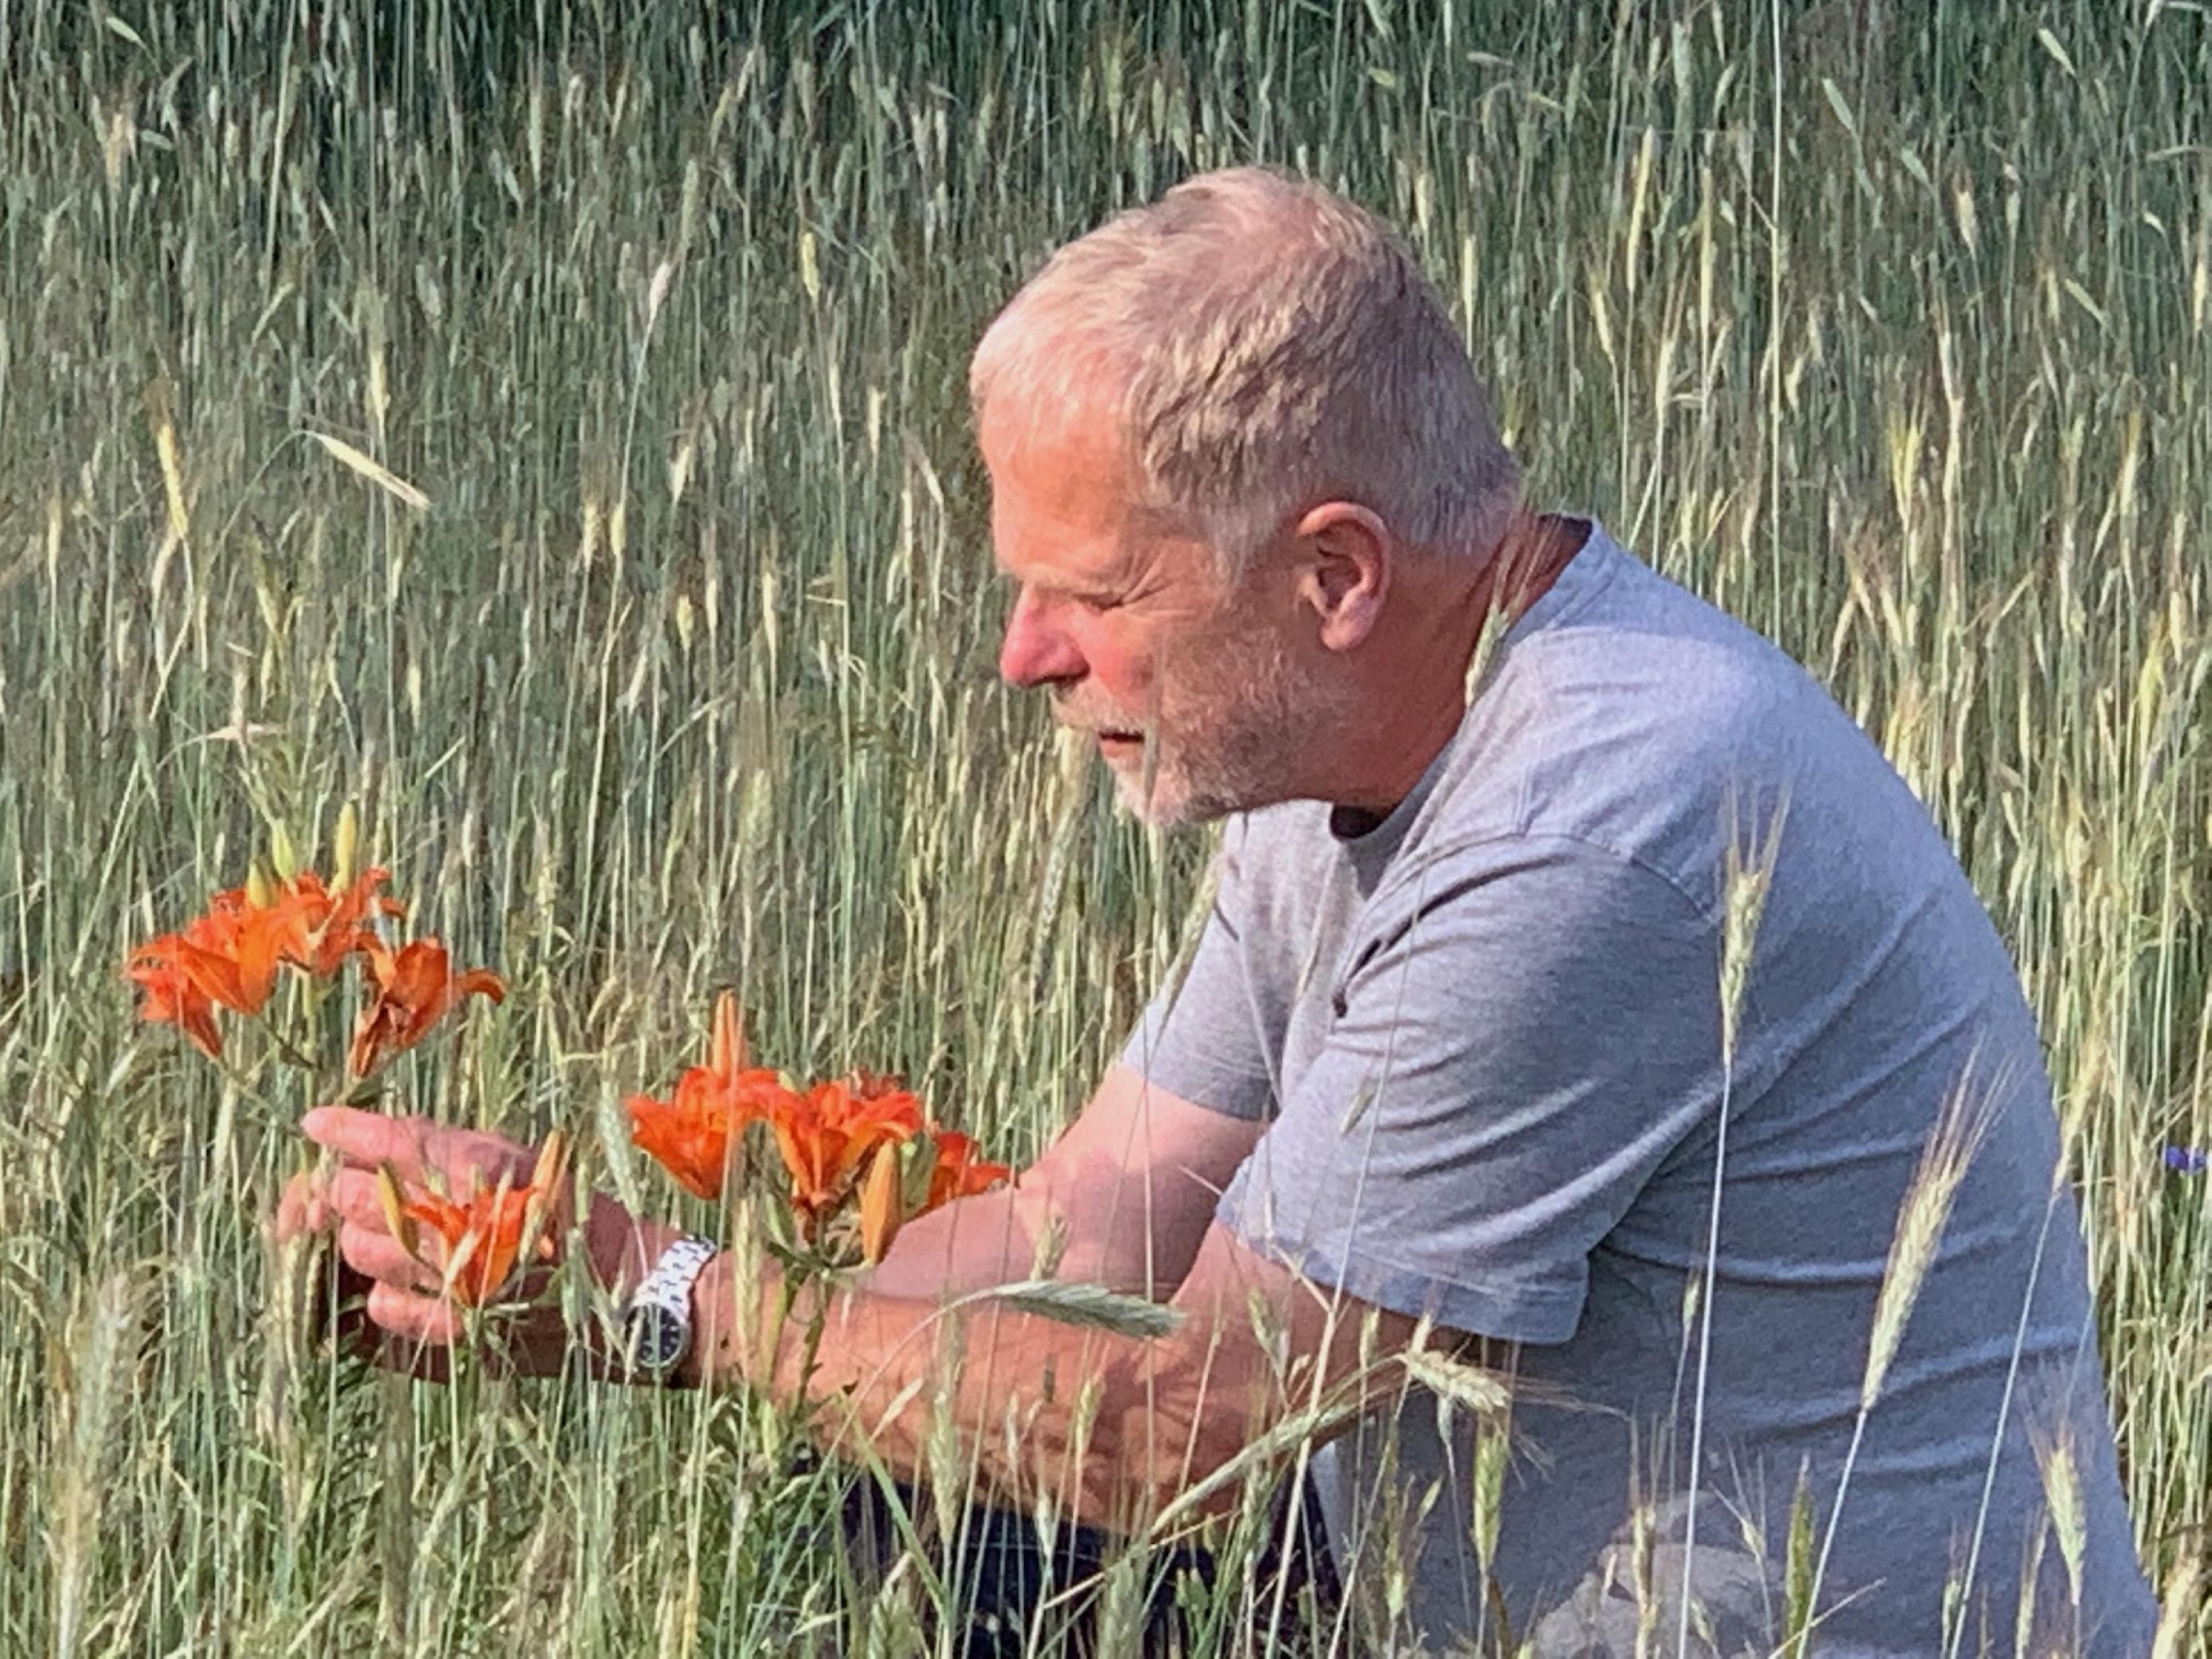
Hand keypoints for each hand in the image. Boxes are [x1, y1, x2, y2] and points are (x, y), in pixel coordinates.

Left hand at [284, 1106, 677, 1374]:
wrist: (640, 1298)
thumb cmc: (584, 1219)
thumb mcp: (525, 1161)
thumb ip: (447, 1147)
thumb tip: (365, 1131)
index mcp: (488, 1171)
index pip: (390, 1143)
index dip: (345, 1132)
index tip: (318, 1124)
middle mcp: (463, 1225)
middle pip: (354, 1198)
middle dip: (348, 1189)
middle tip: (363, 1188)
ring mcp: (453, 1285)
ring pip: (359, 1253)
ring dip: (367, 1242)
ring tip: (405, 1238)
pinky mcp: (452, 1334)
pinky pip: (381, 1311)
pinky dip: (387, 1295)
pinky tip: (416, 1285)